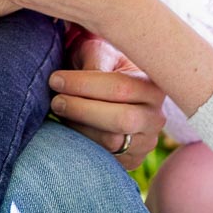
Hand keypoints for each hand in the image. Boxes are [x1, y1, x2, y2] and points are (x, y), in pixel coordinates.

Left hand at [50, 26, 166, 170]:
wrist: (112, 90)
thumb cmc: (103, 65)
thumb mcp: (101, 52)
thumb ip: (93, 62)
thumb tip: (74, 84)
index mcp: (153, 86)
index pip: (120, 88)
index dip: (84, 84)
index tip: (56, 80)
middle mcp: (155, 117)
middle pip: (120, 120)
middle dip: (81, 110)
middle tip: (56, 101)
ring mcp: (147, 142)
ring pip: (111, 142)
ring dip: (79, 127)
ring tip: (60, 111)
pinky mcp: (132, 161)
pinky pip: (105, 159)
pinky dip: (83, 144)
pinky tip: (71, 127)